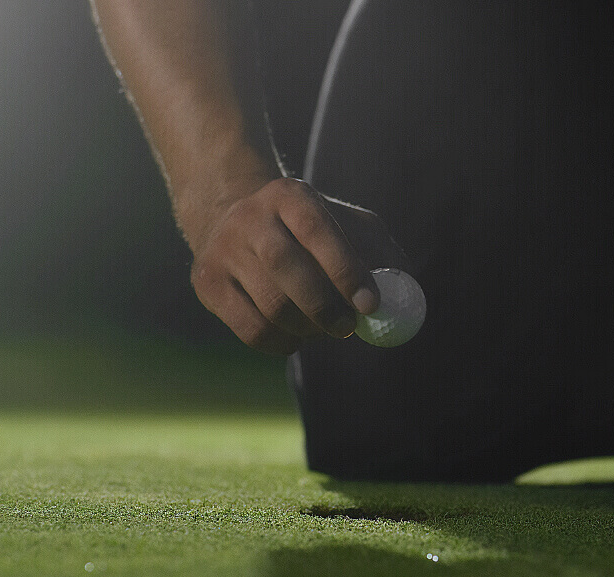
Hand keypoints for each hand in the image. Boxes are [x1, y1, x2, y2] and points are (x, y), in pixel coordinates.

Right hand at [189, 178, 406, 353]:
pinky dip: (280, 343)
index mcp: (289, 195)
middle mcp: (250, 217)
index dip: (346, 271)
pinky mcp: (207, 282)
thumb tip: (407, 288)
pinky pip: (250, 329)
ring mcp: (223, 249)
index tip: (371, 305)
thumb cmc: (307, 229)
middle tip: (348, 328)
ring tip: (324, 330)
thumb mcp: (344, 223)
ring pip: (270, 304)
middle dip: (325, 306)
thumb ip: (378, 251)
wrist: (231, 218)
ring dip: (306, 329)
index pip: (318, 231)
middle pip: (287, 267)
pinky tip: (295, 338)